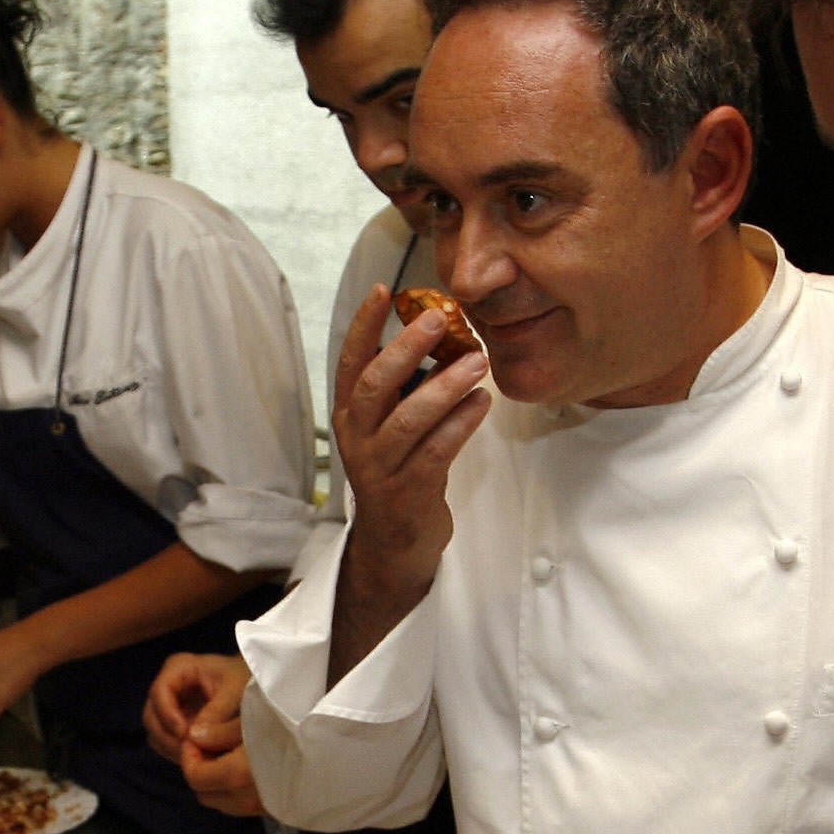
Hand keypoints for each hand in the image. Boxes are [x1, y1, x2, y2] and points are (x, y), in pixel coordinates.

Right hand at [144, 653, 263, 815]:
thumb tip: (194, 736)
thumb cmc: (246, 679)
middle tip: (191, 752)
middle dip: (169, 736)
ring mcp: (168, 707)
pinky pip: (164, 741)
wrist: (254, 685)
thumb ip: (217, 711)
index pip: (159, 692)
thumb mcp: (237, 691)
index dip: (168, 715)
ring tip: (196, 757)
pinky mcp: (174, 724)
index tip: (187, 734)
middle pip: (151, 716)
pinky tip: (197, 757)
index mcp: (179, 668)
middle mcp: (168, 686)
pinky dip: (176, 752)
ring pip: (155, 732)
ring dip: (172, 747)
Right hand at [335, 285, 490, 589]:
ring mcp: (380, 467)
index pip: (349, 361)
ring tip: (479, 361)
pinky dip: (462, 424)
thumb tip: (443, 333)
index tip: (382, 289)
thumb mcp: (392, 424)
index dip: (363, 325)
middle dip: (406, 348)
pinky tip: (483, 402)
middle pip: (375, 385)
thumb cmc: (400, 470)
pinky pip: (437, 451)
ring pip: (409, 419)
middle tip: (440, 319)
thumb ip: (407, 386)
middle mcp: (357, 438)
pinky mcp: (408, 492)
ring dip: (445, 386)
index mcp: (349, 415)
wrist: (395, 543)